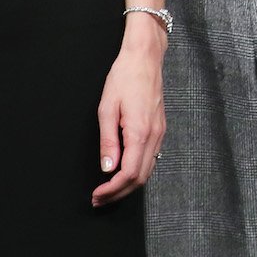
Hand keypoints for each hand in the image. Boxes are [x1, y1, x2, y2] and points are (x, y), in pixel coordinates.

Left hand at [91, 24, 165, 206]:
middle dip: (119, 193)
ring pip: (148, 170)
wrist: (145, 58)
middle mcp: (154, 135)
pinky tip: (123, 172)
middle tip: (99, 199)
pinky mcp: (160, 128)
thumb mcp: (107, 108)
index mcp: (140, 132)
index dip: (112, 189)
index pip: (129, 173)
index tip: (97, 194)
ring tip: (107, 190)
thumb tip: (107, 168)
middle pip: (141, 177)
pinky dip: (138, 172)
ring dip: (128, 185)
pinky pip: (151, 158)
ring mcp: (160, 132)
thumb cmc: (124, 78)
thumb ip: (108, 141)